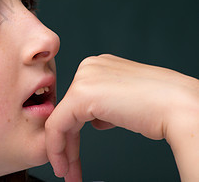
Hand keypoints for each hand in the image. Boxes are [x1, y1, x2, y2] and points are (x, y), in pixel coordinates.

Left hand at [45, 54, 198, 180]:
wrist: (181, 107)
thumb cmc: (165, 108)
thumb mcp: (127, 103)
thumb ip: (108, 107)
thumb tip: (97, 120)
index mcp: (100, 66)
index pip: (78, 103)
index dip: (73, 133)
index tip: (72, 156)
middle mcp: (88, 67)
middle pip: (69, 112)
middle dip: (67, 144)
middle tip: (67, 169)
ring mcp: (83, 78)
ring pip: (61, 119)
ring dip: (63, 150)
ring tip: (68, 173)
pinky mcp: (80, 94)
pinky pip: (57, 124)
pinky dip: (57, 147)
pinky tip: (63, 165)